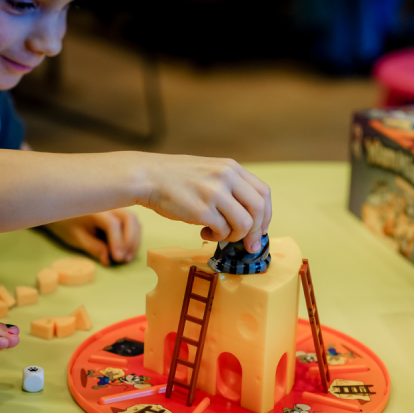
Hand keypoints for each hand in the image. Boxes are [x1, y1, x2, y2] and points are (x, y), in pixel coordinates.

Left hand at [45, 209, 141, 265]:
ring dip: (134, 240)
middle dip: (131, 240)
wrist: (63, 209)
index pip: (113, 224)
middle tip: (124, 258)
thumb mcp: (76, 238)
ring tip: (127, 258)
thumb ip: (93, 247)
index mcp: (95, 210)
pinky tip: (127, 251)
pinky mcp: (119, 214)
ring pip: (135, 221)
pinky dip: (133, 238)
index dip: (118, 242)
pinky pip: (133, 224)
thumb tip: (108, 260)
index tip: (118, 258)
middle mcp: (109, 206)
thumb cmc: (67, 223)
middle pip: (130, 219)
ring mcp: (116, 208)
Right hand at [137, 154, 271, 252]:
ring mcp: (214, 193)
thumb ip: (230, 187)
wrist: (147, 176)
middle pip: (258, 210)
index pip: (263, 193)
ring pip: (243, 224)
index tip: (260, 229)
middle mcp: (226, 177)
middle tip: (249, 244)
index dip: (266, 215)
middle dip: (256, 232)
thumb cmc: (176, 178)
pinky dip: (216, 237)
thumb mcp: (210, 171)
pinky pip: (222, 231)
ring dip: (234, 236)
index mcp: (231, 167)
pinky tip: (204, 232)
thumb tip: (250, 217)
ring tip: (218, 234)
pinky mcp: (201, 209)